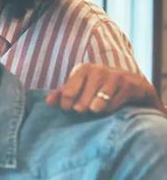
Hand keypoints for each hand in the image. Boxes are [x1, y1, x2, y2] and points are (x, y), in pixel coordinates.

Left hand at [46, 64, 162, 113]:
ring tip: (96, 109)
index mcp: (82, 69)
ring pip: (97, 104)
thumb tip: (48, 102)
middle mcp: (97, 70)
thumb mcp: (80, 87)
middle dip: (82, 110)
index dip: (67, 106)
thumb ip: (62, 94)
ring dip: (96, 110)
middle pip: (82, 102)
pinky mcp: (127, 85)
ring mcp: (113, 76)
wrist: (132, 84)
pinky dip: (109, 110)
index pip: (67, 93)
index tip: (70, 109)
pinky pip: (112, 105)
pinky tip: (110, 107)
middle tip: (84, 110)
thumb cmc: (99, 86)